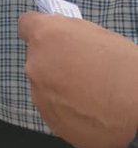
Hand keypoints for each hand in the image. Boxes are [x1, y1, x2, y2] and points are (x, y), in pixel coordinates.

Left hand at [18, 13, 137, 147]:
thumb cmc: (123, 65)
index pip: (25, 25)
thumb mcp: (96, 33)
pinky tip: (90, 110)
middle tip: (81, 69)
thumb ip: (67, 33)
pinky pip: (53, 109)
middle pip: (36, 58)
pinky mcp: (51, 122)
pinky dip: (66, 109)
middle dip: (53, 61)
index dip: (38, 30)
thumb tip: (57, 37)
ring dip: (58, 87)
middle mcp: (35, 65)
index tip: (50, 38)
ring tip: (89, 94)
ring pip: (44, 85)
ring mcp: (40, 97)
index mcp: (45, 37)